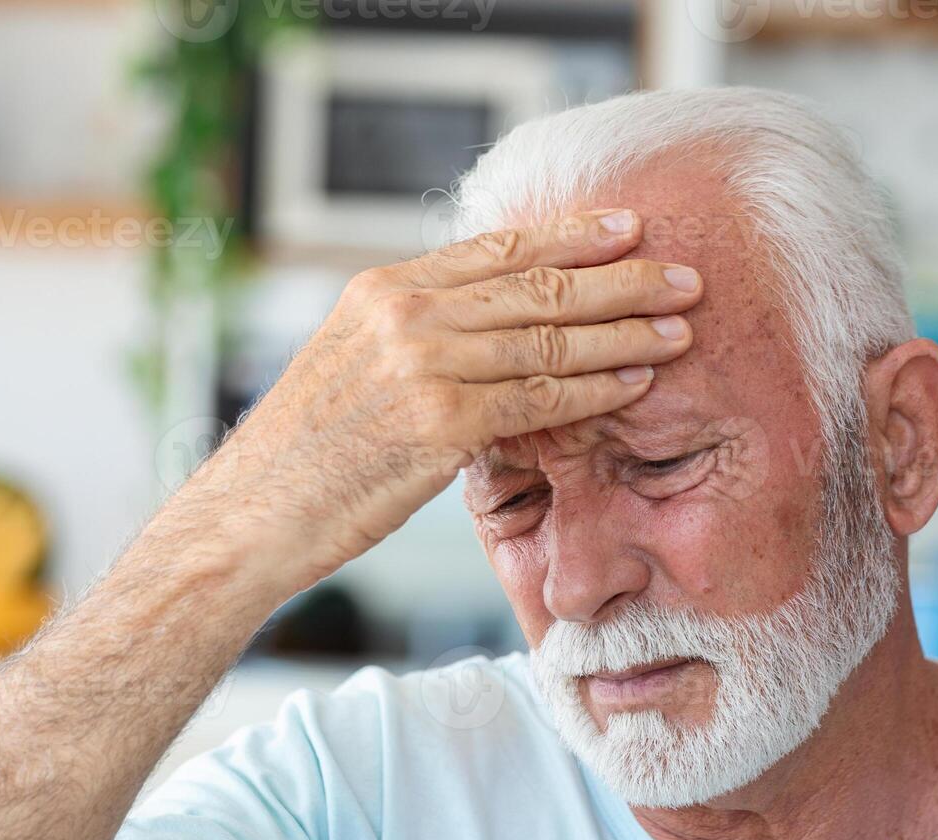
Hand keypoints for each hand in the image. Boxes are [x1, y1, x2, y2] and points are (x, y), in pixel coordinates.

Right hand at [197, 209, 702, 589]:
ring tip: (680, 327)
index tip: (627, 228)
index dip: (570, 236)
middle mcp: (404, 314)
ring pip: (549, 339)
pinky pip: (539, 398)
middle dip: (621, 278)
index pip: (497, 248)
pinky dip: (596, 389)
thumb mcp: (350, 363)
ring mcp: (422, 366)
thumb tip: (489, 322)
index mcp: (383, 289)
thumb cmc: (306, 450)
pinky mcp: (439, 424)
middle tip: (683, 276)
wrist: (254, 513)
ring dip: (625, 332)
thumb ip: (417, 332)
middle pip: (537, 286)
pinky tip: (637, 383)